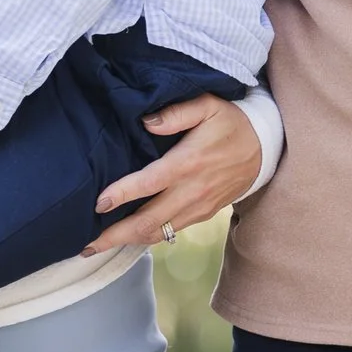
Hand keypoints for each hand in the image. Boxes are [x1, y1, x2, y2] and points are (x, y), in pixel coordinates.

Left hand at [82, 95, 260, 253]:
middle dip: (115, 235)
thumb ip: (177, 112)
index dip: (122, 195)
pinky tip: (128, 237)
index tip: (98, 203)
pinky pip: (170, 232)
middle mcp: (192, 191)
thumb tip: (146, 122)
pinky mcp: (202, 215)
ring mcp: (198, 207)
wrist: (265, 149)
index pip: (149, 183)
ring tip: (97, 246)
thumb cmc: (231, 123)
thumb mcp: (209, 105)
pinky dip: (146, 237)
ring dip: (127, 241)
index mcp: (189, 162)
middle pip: (148, 221)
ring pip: (158, 233)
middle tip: (85, 244)